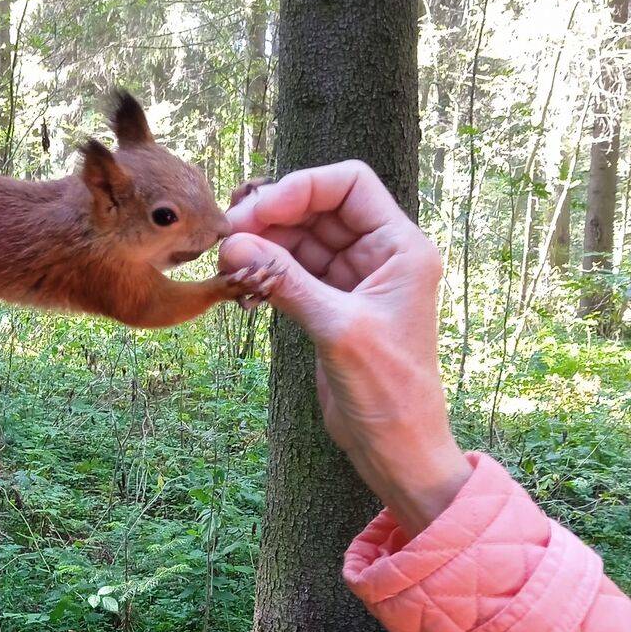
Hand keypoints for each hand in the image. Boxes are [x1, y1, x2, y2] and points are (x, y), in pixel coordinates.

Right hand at [221, 161, 470, 536]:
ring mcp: (355, 280)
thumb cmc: (388, 390)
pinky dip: (267, 271)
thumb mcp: (337, 328)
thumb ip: (286, 281)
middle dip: (274, 215)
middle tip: (229, 237)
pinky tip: (241, 280)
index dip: (301, 188)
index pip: (349, 185)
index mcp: (401, 247)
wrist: (396, 446)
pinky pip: (293, 271)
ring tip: (228, 260)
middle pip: (319, 208)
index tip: (256, 210)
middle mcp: (381, 255)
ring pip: (302, 239)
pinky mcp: (332, 305)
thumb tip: (234, 243)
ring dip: (265, 244)